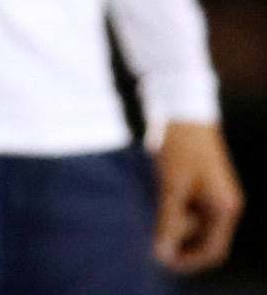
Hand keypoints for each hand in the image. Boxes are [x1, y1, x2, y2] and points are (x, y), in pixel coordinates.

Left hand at [153, 120, 243, 274]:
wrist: (180, 108)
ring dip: (169, 224)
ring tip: (145, 216)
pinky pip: (184, 206)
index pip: (212, 250)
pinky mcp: (196, 182)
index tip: (161, 261)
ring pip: (190, 222)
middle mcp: (222, 203)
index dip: (189, 261)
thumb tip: (162, 254)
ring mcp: (210, 193)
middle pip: (200, 237)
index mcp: (224, 208)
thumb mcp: (171, 185)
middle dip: (175, 240)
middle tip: (147, 236)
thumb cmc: (180, 146)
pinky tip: (148, 202)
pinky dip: (168, 209)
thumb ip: (168, 220)